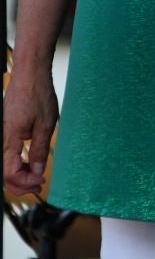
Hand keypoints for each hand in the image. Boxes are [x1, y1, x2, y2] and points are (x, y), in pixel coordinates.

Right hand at [3, 63, 58, 196]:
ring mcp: (1, 134)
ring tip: (36, 176)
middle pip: (4, 172)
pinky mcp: (4, 130)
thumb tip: (38, 171)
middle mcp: (1, 137)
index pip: (10, 172)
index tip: (41, 180)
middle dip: (20, 183)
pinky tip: (29, 164)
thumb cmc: (37, 94)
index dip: (25, 182)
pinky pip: (6, 153)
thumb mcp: (45, 125)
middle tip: (39, 184)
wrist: (30, 74)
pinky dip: (16, 163)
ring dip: (18, 174)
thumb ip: (39, 151)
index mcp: (8, 138)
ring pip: (4, 164)